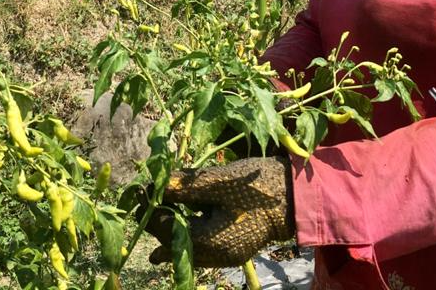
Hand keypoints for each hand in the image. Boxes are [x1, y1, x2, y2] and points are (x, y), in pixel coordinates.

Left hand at [145, 156, 293, 267]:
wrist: (294, 196)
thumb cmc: (257, 187)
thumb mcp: (219, 181)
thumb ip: (187, 186)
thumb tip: (158, 185)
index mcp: (209, 240)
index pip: (168, 228)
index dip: (151, 208)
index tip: (142, 188)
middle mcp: (215, 254)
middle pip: (176, 241)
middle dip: (159, 222)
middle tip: (144, 202)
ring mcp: (226, 253)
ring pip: (189, 246)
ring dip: (172, 232)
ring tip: (152, 229)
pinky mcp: (234, 245)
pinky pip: (203, 246)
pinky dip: (189, 237)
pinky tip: (180, 233)